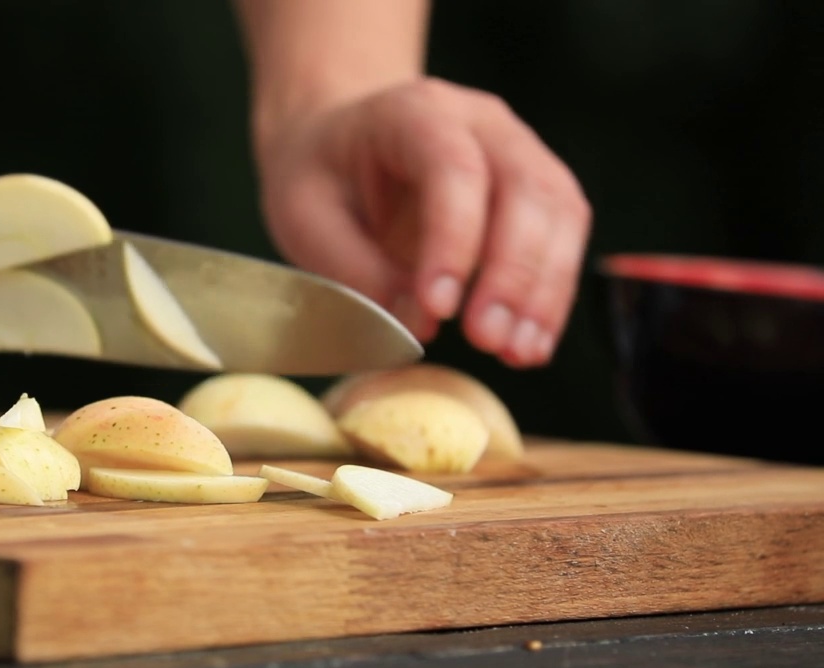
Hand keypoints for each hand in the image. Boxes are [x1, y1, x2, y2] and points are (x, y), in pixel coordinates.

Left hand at [256, 77, 590, 367]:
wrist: (341, 145)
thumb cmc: (321, 177)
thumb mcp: (306, 218)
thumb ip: (357, 269)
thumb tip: (419, 324)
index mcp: (414, 112)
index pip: (452, 168)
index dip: (454, 240)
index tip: (439, 307)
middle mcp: (481, 121)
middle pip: (523, 187)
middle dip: (511, 273)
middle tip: (486, 340)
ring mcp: (519, 149)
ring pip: (558, 212)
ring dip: (543, 290)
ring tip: (517, 353)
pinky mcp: (537, 189)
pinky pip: (563, 237)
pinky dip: (552, 294)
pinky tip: (531, 342)